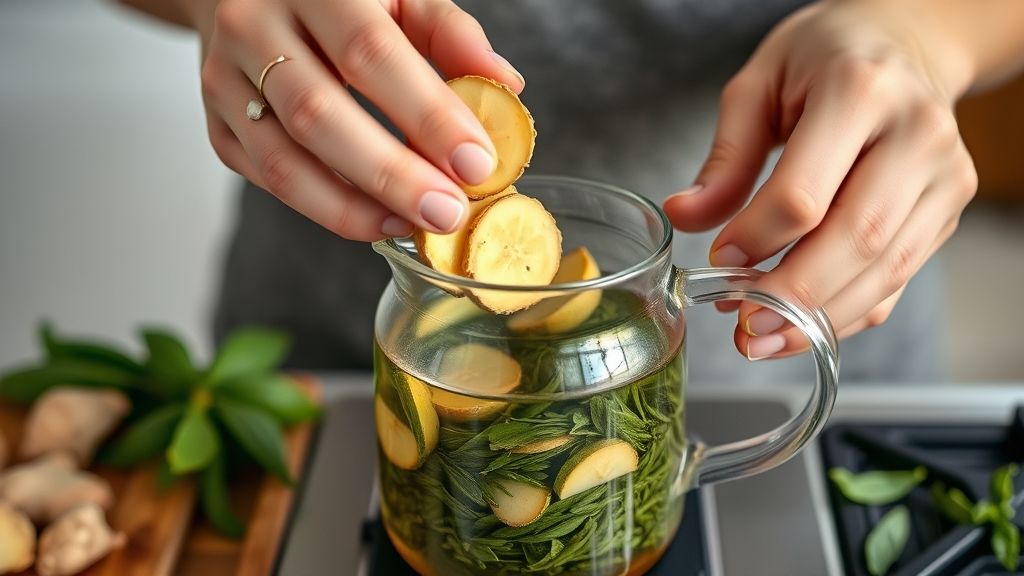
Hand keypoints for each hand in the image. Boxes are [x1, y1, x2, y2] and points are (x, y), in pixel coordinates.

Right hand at [192, 0, 523, 240]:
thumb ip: (448, 32)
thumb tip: (506, 87)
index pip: (371, 53)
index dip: (427, 113)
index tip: (477, 163)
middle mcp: (254, 28)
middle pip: (319, 115)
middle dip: (391, 175)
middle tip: (448, 212)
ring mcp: (224, 81)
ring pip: (283, 160)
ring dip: (353, 207)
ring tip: (412, 226)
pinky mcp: (217, 127)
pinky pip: (268, 180)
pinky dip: (325, 208)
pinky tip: (375, 219)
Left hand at [664, 0, 977, 359]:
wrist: (904, 45)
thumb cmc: (823, 60)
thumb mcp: (757, 85)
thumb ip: (724, 158)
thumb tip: (683, 216)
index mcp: (858, 92)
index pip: (805, 193)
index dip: (757, 238)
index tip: (719, 259)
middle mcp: (914, 135)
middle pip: (854, 240)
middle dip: (791, 297)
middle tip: (742, 327)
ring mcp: (943, 176)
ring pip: (884, 270)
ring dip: (819, 320)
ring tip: (762, 340)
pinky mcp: (948, 209)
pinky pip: (898, 278)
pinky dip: (847, 312)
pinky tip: (802, 327)